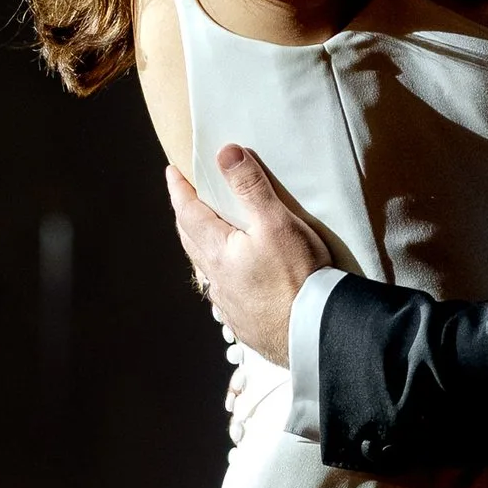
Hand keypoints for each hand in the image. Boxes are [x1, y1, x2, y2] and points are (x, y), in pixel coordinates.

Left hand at [164, 145, 330, 366]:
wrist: (315, 334)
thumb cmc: (297, 276)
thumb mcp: (276, 222)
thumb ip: (250, 186)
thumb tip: (225, 152)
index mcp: (217, 252)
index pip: (188, 213)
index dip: (179, 190)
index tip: (171, 173)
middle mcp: (216, 279)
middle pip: (191, 241)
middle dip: (186, 216)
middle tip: (184, 200)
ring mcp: (229, 304)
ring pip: (205, 269)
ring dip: (201, 248)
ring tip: (205, 236)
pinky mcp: (245, 322)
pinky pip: (224, 293)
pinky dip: (221, 276)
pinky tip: (232, 279)